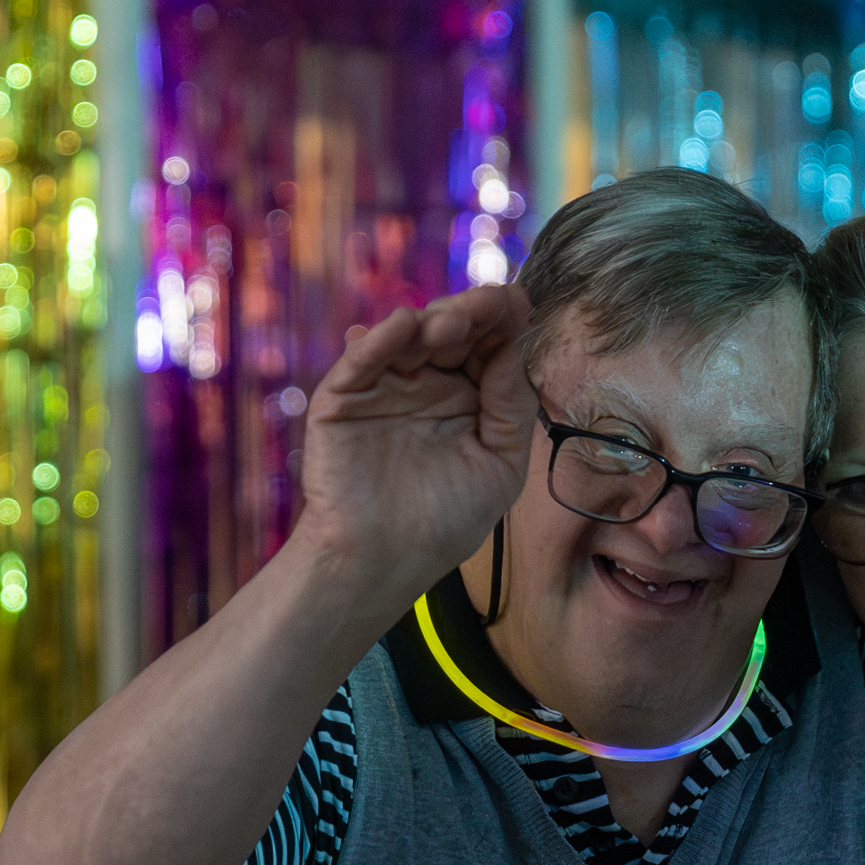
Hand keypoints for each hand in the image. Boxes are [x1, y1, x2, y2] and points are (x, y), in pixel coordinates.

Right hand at [297, 286, 537, 615]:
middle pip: (452, 333)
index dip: (504, 324)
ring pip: (409, 338)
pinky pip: (362, 361)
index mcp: (468, 398)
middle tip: (495, 301)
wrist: (384, 562)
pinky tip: (405, 326)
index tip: (521, 303)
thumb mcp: (500, 465)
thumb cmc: (445, 522)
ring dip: (434, 322)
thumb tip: (512, 350)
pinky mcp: (343, 398)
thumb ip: (510, 409)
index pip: (488, 349)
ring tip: (456, 321)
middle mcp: (427, 384)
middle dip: (474, 313)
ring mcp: (384, 387)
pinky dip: (382, 341)